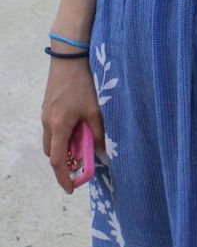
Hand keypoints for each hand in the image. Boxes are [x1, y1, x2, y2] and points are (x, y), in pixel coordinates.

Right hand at [42, 60, 105, 193]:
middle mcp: (47, 123)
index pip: (57, 161)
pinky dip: (63, 134)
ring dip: (64, 146)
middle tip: (82, 162)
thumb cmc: (83, 84)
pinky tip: (78, 126)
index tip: (71, 189)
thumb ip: (98, 133)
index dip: (64, 177)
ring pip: (52, 140)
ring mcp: (45, 114)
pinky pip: (52, 128)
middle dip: (65, 161)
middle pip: (53, 152)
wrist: (69, 58)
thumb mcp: (95, 110)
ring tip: (83, 142)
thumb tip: (102, 152)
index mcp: (58, 127)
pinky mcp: (47, 106)